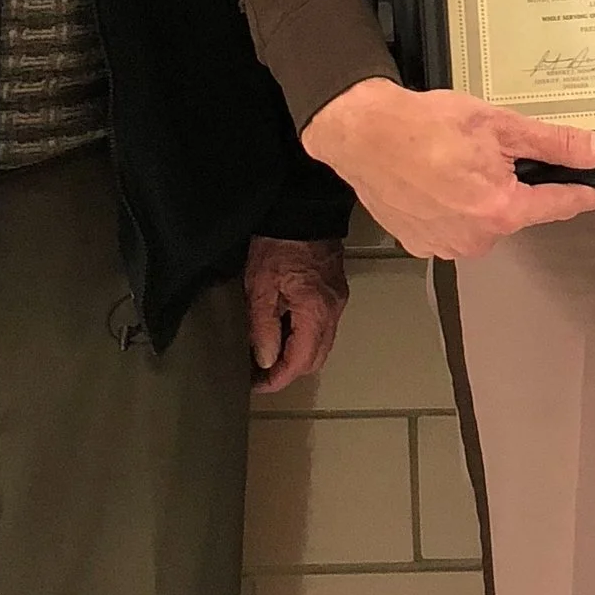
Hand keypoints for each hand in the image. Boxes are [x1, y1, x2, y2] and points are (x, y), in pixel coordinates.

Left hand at [243, 236, 348, 392]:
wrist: (303, 210)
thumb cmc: (278, 245)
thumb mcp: (261, 287)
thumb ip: (263, 327)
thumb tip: (265, 360)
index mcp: (316, 312)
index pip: (301, 362)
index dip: (277, 379)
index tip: (256, 384)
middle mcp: (333, 311)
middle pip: (316, 358)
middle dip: (289, 371)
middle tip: (260, 372)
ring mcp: (338, 301)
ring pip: (322, 344)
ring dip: (297, 354)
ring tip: (268, 353)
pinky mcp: (336, 291)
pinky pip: (323, 326)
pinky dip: (305, 337)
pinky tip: (284, 330)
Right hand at [302, 76, 594, 260]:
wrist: (363, 134)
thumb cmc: (427, 126)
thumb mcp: (501, 126)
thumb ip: (556, 144)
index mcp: (502, 211)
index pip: (562, 205)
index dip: (587, 192)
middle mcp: (477, 239)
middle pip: (519, 210)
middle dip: (516, 183)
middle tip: (493, 150)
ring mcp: (447, 246)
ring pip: (486, 219)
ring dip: (483, 196)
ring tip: (458, 163)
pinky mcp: (421, 245)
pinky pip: (455, 227)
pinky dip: (454, 207)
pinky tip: (438, 180)